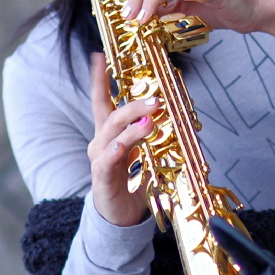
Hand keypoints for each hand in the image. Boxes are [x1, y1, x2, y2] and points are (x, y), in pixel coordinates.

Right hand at [87, 53, 154, 226]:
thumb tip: (175, 115)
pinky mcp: (102, 179)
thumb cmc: (131, 182)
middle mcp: (101, 143)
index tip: (99, 56)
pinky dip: (115, 151)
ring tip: (150, 119)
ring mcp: (100, 160)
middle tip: (156, 99)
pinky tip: (123, 145)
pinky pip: (106, 162)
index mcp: (109, 134)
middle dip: (133, 104)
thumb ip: (153, 135)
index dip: (100, 80)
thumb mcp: (144, 154)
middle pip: (113, 116)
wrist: (120, 217)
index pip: (102, 102)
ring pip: (112, 136)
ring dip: (131, 126)